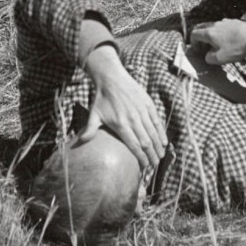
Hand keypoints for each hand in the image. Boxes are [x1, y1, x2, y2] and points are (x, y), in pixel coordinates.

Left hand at [79, 45, 166, 169]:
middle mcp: (133, 119)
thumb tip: (80, 142)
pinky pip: (157, 121)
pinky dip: (162, 133)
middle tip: (155, 166)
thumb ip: (90, 130)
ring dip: (159, 147)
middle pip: (146, 142)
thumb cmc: (102, 99)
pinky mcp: (148, 104)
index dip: (141, 158)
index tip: (144, 167)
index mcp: (121, 124)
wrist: (111, 78)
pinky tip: (164, 142)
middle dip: (152, 156)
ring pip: (154, 133)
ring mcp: (142, 111)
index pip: (134, 146)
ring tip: (161, 157)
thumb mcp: (94, 114)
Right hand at [189, 20, 245, 64]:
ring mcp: (227, 22)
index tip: (198, 51)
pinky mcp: (236, 23)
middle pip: (204, 29)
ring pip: (216, 30)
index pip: (194, 34)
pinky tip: (235, 46)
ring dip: (216, 39)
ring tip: (224, 50)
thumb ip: (209, 58)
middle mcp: (216, 24)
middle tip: (207, 49)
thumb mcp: (219, 59)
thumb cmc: (236, 49)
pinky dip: (226, 37)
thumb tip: (208, 56)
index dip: (193, 43)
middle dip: (203, 40)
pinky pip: (227, 29)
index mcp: (209, 32)